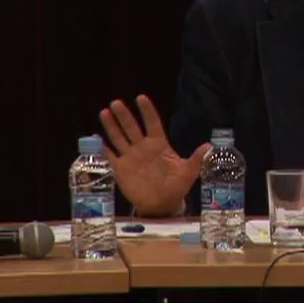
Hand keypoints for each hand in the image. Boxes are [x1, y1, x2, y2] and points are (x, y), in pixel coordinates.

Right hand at [99, 94, 210, 215]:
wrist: (163, 204)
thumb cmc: (176, 186)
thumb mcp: (188, 172)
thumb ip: (196, 159)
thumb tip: (209, 146)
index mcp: (159, 145)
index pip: (152, 123)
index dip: (147, 111)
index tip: (141, 98)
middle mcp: (143, 148)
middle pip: (132, 128)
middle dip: (124, 116)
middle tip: (116, 103)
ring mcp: (131, 157)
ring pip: (119, 138)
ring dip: (111, 126)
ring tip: (104, 112)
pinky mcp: (121, 170)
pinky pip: (110, 157)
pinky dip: (102, 149)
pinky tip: (95, 139)